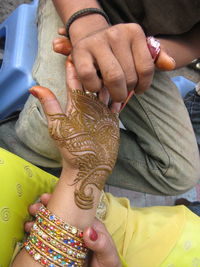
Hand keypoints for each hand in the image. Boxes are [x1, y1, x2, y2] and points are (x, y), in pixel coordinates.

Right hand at [26, 194, 121, 266]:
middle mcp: (75, 230)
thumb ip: (101, 243)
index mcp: (87, 224)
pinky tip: (31, 237)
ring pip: (50, 228)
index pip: (72, 209)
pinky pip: (47, 243)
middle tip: (34, 209)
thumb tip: (89, 231)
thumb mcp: (108, 253)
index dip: (59, 202)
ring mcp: (66, 240)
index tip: (46, 198)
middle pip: (59, 216)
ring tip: (29, 225)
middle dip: (45, 210)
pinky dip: (37, 238)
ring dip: (38, 224)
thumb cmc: (108, 263)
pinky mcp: (59, 251)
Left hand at [29, 61, 119, 208]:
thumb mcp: (59, 126)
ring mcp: (101, 111)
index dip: (75, 66)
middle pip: (93, 81)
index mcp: (75, 104)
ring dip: (111, 76)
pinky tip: (127, 80)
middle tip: (102, 49)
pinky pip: (118, 102)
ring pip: (107, 89)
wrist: (89, 166)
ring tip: (118, 60)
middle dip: (96, 67)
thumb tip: (34, 87)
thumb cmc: (71, 148)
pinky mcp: (111, 119)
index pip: (75, 80)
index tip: (76, 49)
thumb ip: (50, 106)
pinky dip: (121, 92)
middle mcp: (88, 105)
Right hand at [53, 26, 174, 110]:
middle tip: (122, 94)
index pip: (146, 68)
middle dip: (126, 92)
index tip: (138, 90)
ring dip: (114, 93)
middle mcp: (117, 34)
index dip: (143, 86)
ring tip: (112, 95)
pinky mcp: (80, 52)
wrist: (90, 38)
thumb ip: (155, 58)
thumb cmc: (118, 50)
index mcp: (134, 32)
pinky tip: (97, 87)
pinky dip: (95, 88)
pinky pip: (90, 78)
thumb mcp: (137, 50)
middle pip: (129, 76)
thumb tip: (170, 65)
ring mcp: (97, 42)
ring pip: (113, 78)